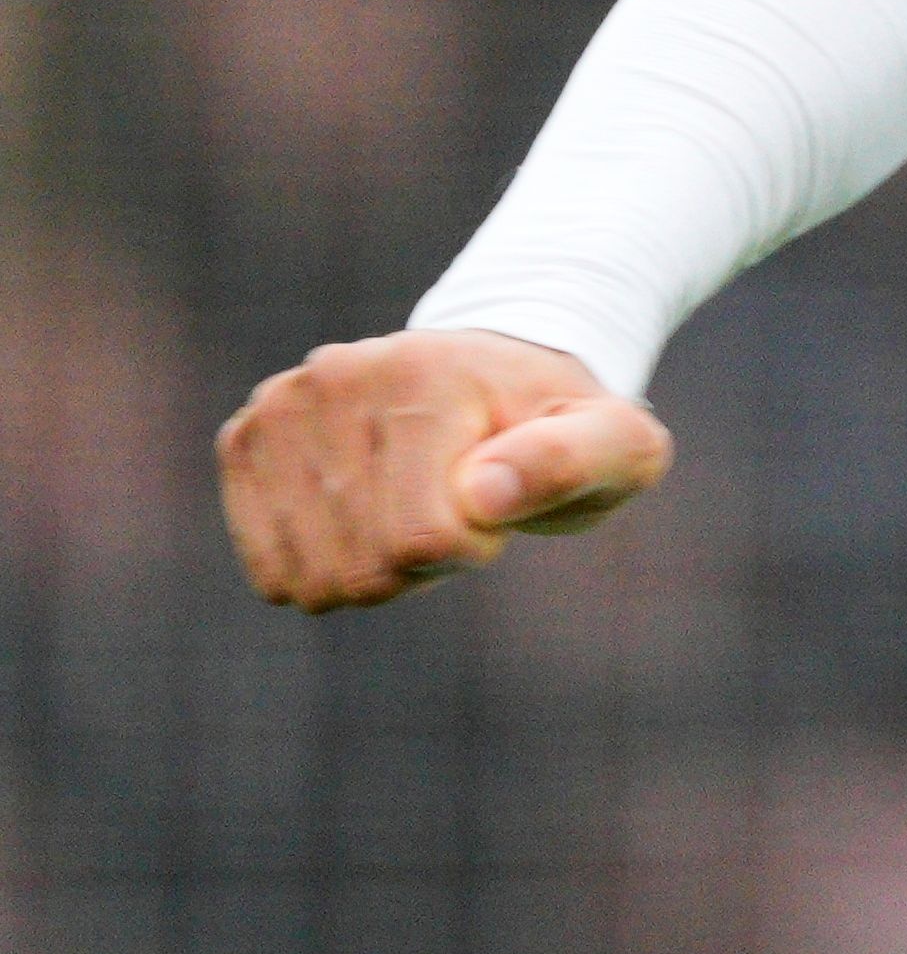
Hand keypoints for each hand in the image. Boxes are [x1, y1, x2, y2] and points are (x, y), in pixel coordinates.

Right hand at [217, 328, 672, 612]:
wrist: (493, 380)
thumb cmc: (559, 426)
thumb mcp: (614, 445)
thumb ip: (572, 464)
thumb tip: (483, 493)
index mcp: (425, 373)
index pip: (423, 539)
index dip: (471, 548)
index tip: (497, 505)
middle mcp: (336, 377)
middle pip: (364, 567)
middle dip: (423, 565)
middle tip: (457, 509)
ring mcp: (280, 406)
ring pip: (313, 580)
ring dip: (375, 570)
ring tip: (413, 507)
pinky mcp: (244, 440)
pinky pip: (272, 574)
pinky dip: (325, 568)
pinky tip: (365, 518)